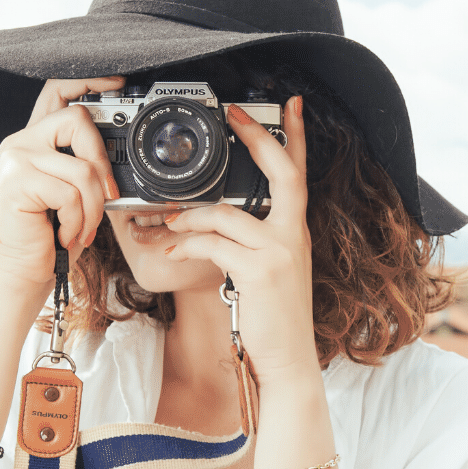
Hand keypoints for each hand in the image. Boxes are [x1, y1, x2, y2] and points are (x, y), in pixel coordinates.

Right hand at [0, 77, 124, 295]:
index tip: (117, 82)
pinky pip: (69, 193)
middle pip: (77, 119)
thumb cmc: (53, 234)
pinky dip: (77, 220)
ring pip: (81, 168)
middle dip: (102, 162)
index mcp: (38, 139)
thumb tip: (123, 155)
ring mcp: (17, 159)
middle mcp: (23, 141)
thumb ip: (89, 166)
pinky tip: (64, 232)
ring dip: (92, 208)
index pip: (58, 91)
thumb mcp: (77, 193)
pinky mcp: (16, 181)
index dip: (87, 80)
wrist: (25, 270)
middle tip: (106, 195)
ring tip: (82, 228)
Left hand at [162, 96, 317, 380]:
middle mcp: (293, 236)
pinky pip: (213, 244)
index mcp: (296, 233)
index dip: (296, 138)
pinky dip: (187, 244)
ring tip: (169, 223)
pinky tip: (173, 250)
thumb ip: (254, 243)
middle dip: (258, 138)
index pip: (299, 175)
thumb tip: (217, 222)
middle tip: (235, 115)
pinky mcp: (258, 271)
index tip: (290, 106)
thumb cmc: (274, 321)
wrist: (287, 362)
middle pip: (282, 174)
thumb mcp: (271, 274)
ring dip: (190, 216)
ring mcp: (279, 252)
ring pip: (226, 214)